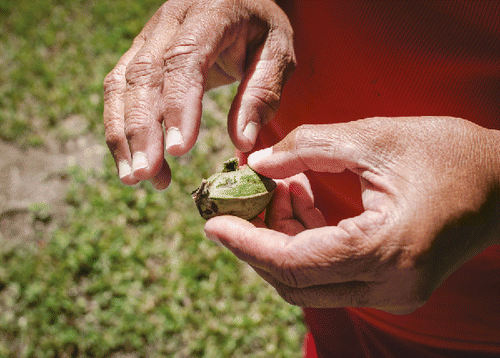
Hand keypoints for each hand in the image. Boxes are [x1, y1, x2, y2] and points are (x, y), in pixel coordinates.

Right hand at [103, 0, 294, 188]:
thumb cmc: (261, 30)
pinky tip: (131, 160)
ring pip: (121, 84)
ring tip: (135, 178)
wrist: (238, 0)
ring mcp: (148, 36)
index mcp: (210, 14)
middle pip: (144, 75)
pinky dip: (120, 128)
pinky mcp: (138, 54)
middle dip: (141, 129)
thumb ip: (262, 94)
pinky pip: (118, 90)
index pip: (185, 59)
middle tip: (146, 174)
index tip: (178, 150)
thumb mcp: (278, 54)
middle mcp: (170, 22)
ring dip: (123, 134)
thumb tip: (242, 142)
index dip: (177, 105)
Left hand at [204, 117, 499, 313]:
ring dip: (282, 239)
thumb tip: (255, 163)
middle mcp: (389, 286)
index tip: (213, 224)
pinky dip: (306, 243)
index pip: (294, 263)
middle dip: (259, 241)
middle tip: (244, 198)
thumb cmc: (448, 154)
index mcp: (387, 250)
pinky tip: (303, 202)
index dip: (247, 244)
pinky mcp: (390, 286)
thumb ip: (308, 147)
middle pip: (295, 281)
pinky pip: (330, 275)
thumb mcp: (373, 138)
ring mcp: (392, 293)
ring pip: (310, 281)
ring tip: (281, 188)